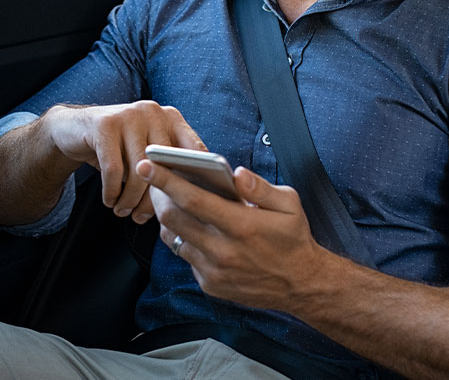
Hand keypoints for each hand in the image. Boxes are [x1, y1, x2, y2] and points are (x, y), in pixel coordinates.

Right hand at [41, 101, 204, 222]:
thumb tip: (186, 202)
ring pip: (139, 170)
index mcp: (171, 118)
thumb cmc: (119, 149)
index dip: (195, 179)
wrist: (75, 128)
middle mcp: (153, 112)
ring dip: (130, 199)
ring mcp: (129, 115)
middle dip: (154, 198)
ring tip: (123, 212)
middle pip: (164, 165)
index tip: (187, 205)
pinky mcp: (105, 125)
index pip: (195, 150)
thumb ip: (167, 167)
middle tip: (143, 218)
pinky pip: (113, 170)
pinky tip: (110, 201)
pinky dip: (112, 192)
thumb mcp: (145, 152)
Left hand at [136, 159, 330, 311]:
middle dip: (157, 194)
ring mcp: (214, 271)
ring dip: (168, 217)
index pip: (193, 199)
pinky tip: (193, 227)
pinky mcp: (210, 284)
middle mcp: (223, 250)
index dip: (165, 180)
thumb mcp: (289, 204)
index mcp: (241, 226)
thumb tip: (237, 173)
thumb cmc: (294, 238)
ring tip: (169, 199)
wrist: (301, 285)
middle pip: (173, 218)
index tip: (146, 165)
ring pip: (174, 238)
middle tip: (152, 178)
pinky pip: (186, 257)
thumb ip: (260, 187)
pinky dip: (184, 239)